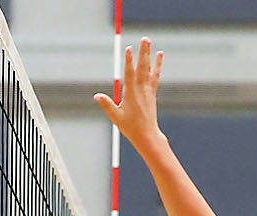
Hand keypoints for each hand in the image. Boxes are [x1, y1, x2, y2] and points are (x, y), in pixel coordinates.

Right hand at [93, 37, 164, 152]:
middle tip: (144, 39)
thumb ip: (107, 105)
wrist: (147, 135)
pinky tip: (159, 54)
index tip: (128, 49)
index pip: (129, 74)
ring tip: (149, 41)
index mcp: (131, 94)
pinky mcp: (152, 92)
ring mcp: (148, 90)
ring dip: (149, 54)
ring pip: (148, 68)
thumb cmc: (130, 127)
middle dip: (142, 52)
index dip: (129, 61)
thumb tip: (96, 96)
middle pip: (142, 67)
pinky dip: (157, 64)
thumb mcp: (116, 117)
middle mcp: (141, 89)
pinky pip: (155, 75)